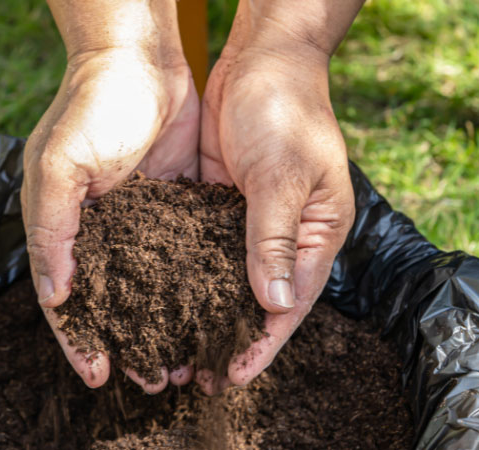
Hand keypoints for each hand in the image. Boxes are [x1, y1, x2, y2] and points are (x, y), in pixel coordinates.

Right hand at [22, 4, 198, 392]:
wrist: (140, 60)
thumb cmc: (92, 107)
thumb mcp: (61, 165)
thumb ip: (54, 228)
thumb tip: (55, 293)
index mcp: (61, 226)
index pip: (65, 298)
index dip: (79, 339)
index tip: (99, 375)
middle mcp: (97, 231)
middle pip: (110, 302)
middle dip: (128, 341)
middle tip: (155, 377)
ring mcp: (135, 221)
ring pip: (147, 286)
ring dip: (162, 322)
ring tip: (185, 357)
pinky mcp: (169, 206)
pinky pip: (178, 255)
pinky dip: (188, 285)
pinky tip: (207, 309)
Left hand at [199, 8, 356, 393]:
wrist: (263, 57)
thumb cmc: (287, 108)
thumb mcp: (283, 175)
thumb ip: (275, 238)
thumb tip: (274, 305)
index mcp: (317, 232)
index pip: (291, 303)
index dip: (262, 342)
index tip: (232, 376)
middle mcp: (288, 233)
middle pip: (259, 299)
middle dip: (230, 337)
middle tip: (195, 374)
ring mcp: (253, 219)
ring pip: (229, 278)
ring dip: (205, 311)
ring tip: (173, 346)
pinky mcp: (222, 202)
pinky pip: (206, 246)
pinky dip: (188, 273)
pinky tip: (161, 295)